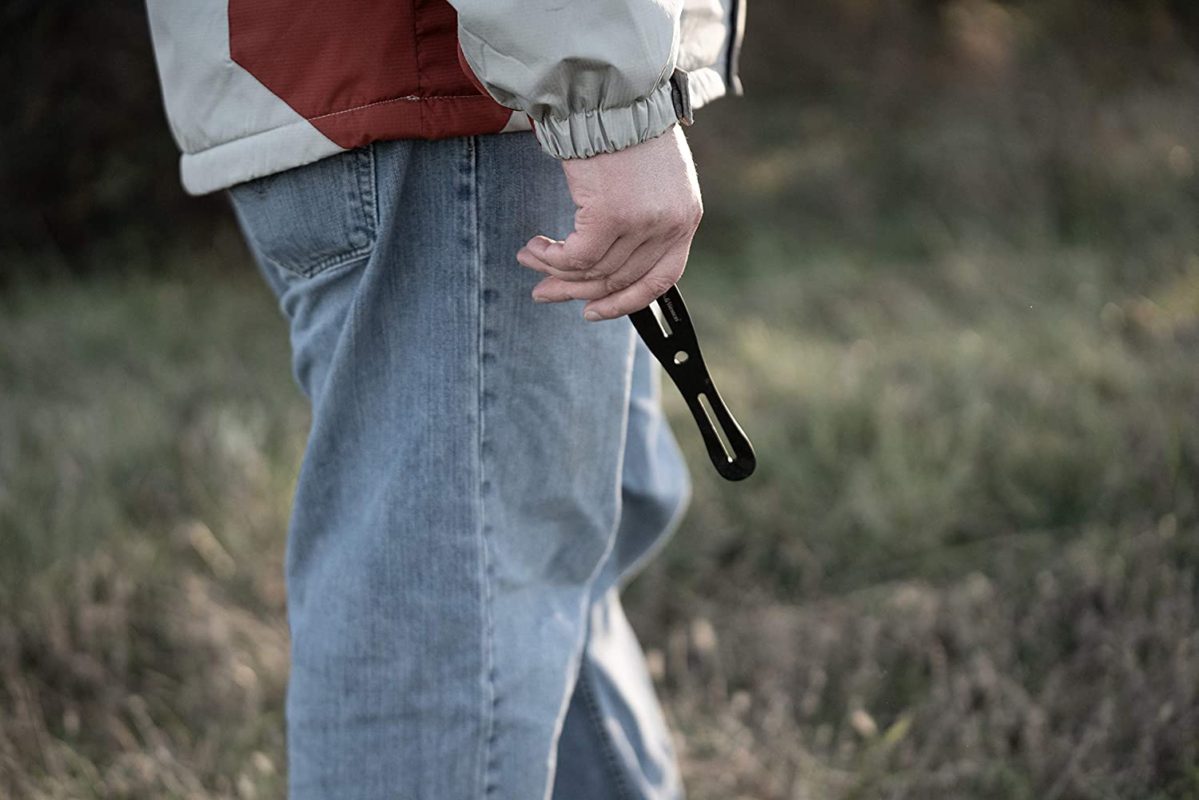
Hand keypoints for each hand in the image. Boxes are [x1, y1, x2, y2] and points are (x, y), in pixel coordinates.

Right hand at [517, 124, 702, 320]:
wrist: (615, 93)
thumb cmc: (628, 128)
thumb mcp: (655, 180)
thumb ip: (645, 220)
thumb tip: (609, 262)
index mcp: (686, 219)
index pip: (660, 280)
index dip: (624, 303)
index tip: (594, 311)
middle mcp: (669, 226)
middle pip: (619, 279)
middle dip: (575, 291)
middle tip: (545, 293)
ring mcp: (641, 224)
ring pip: (592, 271)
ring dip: (554, 271)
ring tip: (530, 260)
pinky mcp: (609, 217)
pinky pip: (574, 257)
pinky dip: (550, 258)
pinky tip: (535, 247)